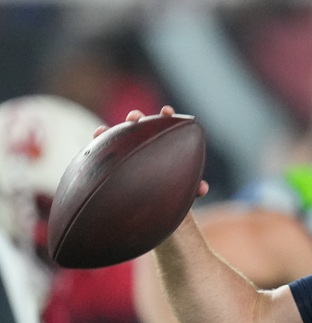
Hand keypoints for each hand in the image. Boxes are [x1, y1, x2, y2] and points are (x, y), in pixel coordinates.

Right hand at [95, 106, 209, 197]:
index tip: (167, 111)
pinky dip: (100, 140)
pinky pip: (102, 150)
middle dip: (136, 119)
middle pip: (139, 129)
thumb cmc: (168, 200)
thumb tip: (203, 188)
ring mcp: (125, 153)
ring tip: (106, 129)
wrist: (146, 211)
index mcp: (162, 150)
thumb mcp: (181, 194)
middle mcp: (143, 147)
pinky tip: (97, 134)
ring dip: (113, 132)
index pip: (165, 128)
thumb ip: (192, 190)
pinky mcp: (109, 164)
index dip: (166, 118)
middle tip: (134, 117)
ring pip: (119, 138)